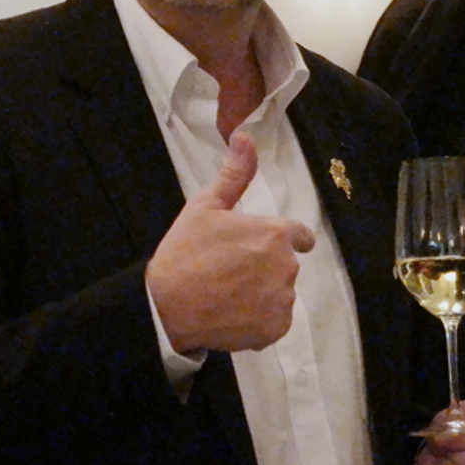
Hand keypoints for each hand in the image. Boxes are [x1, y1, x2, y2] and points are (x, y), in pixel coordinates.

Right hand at [147, 130, 315, 353]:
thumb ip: (234, 174)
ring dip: (260, 294)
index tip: (253, 248)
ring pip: (278, 293)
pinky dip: (257, 320)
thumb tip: (245, 135)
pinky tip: (230, 313)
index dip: (277, 240)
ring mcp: (282, 300)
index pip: (299, 236)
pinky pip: (273, 321)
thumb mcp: (204, 207)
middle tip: (227, 272)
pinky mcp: (275, 329)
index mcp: (274, 233)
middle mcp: (287, 266)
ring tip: (226, 295)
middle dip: (263, 267)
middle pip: (284, 265)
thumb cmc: (184, 253)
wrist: (166, 306)